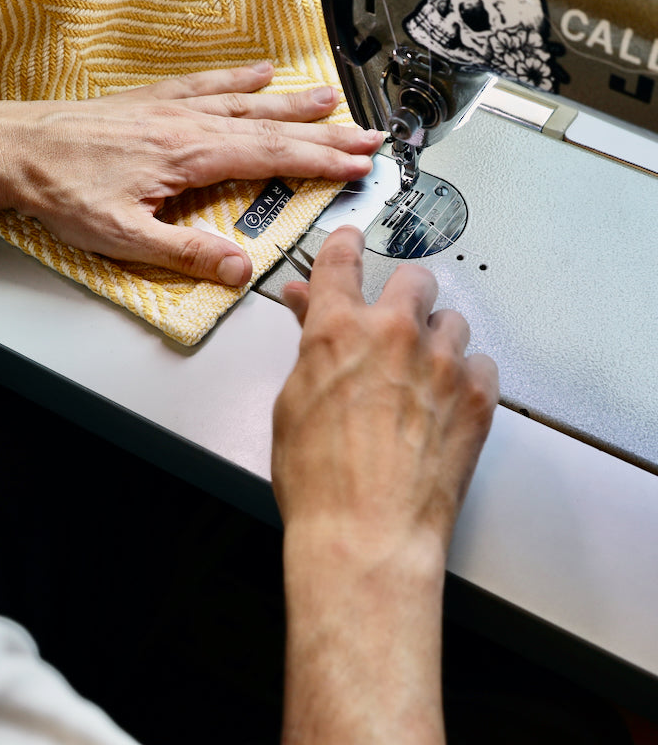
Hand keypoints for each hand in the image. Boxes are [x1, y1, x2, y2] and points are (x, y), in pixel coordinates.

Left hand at [0, 63, 382, 284]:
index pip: (272, 159)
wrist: (17, 148)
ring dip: (291, 103)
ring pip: (246, 102)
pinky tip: (259, 73)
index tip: (358, 164)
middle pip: (271, 127)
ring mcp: (172, 107)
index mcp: (190, 156)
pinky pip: (207, 84)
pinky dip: (237, 79)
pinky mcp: (152, 101)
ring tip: (328, 98)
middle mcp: (189, 124)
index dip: (321, 162)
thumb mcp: (124, 236)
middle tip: (366, 134)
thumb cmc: (62, 190)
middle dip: (324, 132)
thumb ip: (186, 253)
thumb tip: (240, 267)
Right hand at [273, 225, 497, 559]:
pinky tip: (446, 400)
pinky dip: (466, 375)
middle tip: (394, 319)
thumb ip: (308, 343)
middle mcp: (394, 334)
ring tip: (420, 373)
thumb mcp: (293, 400)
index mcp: (338, 329)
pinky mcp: (477, 398)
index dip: (346, 244)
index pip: (342, 258)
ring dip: (437, 337)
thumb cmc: (320, 481)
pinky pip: (483, 364)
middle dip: (403, 293)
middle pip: (414, 278)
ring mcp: (441, 363)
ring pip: (453, 320)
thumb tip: (306, 307)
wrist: (367, 535)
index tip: (353, 241)